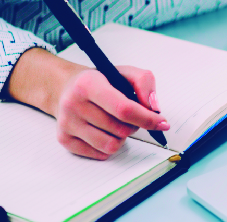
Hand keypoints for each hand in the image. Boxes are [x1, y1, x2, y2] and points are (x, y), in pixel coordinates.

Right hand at [54, 65, 169, 159]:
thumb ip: (144, 82)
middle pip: (120, 129)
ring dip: (122, 137)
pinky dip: (109, 146)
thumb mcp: (124, 72)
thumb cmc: (100, 81)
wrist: (66, 87)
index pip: (123, 108)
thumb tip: (153, 108)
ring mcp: (67, 123)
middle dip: (135, 126)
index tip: (162, 123)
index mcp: (89, 84)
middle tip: (132, 117)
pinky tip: (105, 132)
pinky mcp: (64, 139)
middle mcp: (73, 104)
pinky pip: (99, 154)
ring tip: (118, 124)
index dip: (147, 118)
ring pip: (111, 145)